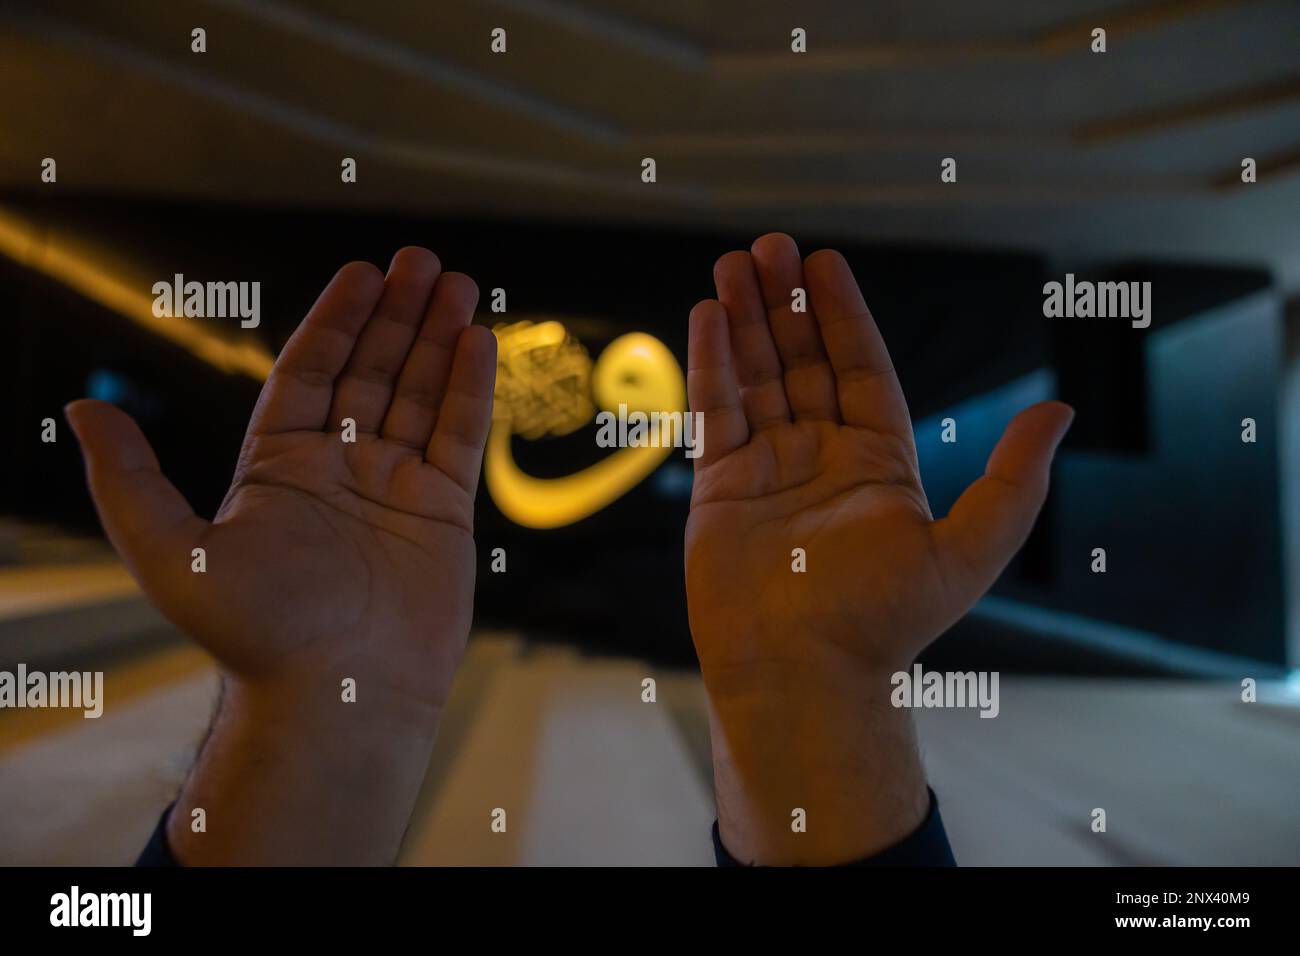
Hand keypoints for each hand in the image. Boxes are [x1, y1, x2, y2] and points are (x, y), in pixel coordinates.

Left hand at [68, 247, 496, 863]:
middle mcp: (340, 469)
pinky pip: (459, 437)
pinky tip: (476, 340)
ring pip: (420, 394)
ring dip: (437, 336)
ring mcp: (396, 488)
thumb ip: (129, 479)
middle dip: (396, 314)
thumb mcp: (171, 553)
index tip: (361, 273)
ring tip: (456, 281)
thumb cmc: (254, 634)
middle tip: (420, 260)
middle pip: (372, 371)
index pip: (311, 372)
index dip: (336, 319)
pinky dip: (469, 388)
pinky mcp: (443, 513)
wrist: (335, 697)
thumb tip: (82, 410)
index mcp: (280, 467)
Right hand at [685, 233, 1071, 863]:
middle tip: (771, 248)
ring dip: (745, 321)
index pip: (860, 370)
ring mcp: (768, 471)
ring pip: (755, 377)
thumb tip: (1059, 411)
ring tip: (734, 265)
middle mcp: (822, 459)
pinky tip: (706, 315)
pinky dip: (710, 363)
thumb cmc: (882, 625)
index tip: (826, 263)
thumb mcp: (968, 551)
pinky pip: (714, 413)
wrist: (802, 678)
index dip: (844, 316)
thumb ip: (1012, 480)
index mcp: (878, 466)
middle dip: (788, 305)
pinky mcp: (720, 489)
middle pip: (803, 362)